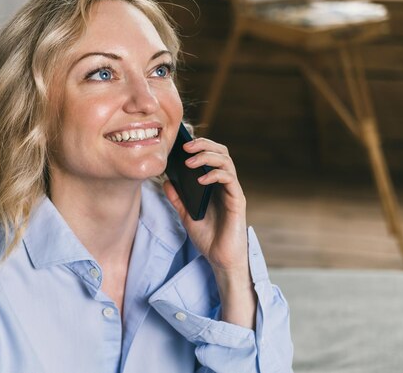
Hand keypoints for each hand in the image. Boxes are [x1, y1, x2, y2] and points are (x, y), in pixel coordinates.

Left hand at [162, 137, 248, 275]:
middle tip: (185, 146)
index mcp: (215, 184)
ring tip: (189, 161)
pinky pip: (229, 179)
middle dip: (204, 145)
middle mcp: (225, 184)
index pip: (211, 155)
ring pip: (226, 161)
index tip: (180, 144)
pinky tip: (201, 179)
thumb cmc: (208, 237)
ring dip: (207, 156)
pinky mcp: (237, 200)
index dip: (199, 145)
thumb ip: (178, 198)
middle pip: (221, 152)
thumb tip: (166, 181)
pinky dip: (215, 174)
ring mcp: (232, 191)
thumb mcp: (186, 215)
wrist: (220, 259)